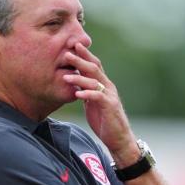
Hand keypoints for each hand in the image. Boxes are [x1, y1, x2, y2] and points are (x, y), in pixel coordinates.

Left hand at [62, 43, 139, 165]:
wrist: (118, 138)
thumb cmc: (104, 121)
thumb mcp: (92, 103)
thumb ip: (86, 92)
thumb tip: (75, 83)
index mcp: (103, 84)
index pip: (93, 65)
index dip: (84, 55)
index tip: (72, 46)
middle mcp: (108, 87)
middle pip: (94, 69)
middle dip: (80, 60)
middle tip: (67, 53)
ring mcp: (110, 96)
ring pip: (94, 82)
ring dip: (79, 78)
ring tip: (65, 76)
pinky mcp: (110, 106)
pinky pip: (98, 97)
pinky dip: (87, 94)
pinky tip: (77, 94)